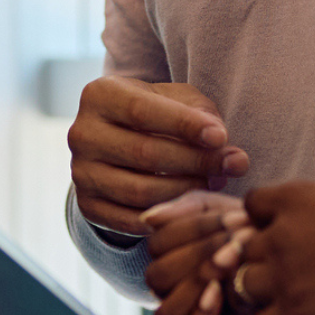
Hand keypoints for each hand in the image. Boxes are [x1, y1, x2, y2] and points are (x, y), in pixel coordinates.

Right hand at [68, 75, 250, 237]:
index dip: (185, 125)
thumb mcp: (177, 100)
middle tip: (234, 165)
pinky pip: (132, 220)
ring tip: (216, 182)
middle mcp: (81, 134)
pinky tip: (193, 204)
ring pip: (141, 191)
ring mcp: (81, 173)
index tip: (222, 137)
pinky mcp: (87, 205)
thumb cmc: (157, 115)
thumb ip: (203, 116)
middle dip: (196, 161)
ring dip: (187, 190)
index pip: (143, 111)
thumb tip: (226, 148)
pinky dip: (168, 214)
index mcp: (99, 95)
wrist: (118, 144)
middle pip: (145, 153)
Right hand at [142, 190, 246, 314]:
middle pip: (158, 277)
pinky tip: (222, 296)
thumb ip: (191, 209)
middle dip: (197, 256)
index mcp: (179, 260)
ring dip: (193, 288)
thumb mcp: (233, 215)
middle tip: (236, 246)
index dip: (191, 229)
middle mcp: (182, 295)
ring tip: (229, 269)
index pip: (158, 244)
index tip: (233, 220)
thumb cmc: (272, 241)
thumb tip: (148, 219)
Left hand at [172, 180, 314, 314]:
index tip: (282, 237)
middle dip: (253, 261)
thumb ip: (306, 206)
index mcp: (294, 195)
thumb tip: (279, 221)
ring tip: (277, 303)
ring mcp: (285, 275)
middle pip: (238, 248)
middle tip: (277, 275)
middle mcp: (281, 232)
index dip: (263, 224)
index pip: (250, 207)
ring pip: (240, 285)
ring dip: (253, 296)